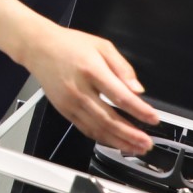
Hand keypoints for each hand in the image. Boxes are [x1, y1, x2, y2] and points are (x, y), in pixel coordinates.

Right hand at [19, 22, 155, 153]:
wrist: (39, 48)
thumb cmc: (70, 45)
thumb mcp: (102, 46)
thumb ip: (122, 68)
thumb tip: (137, 89)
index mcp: (91, 70)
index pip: (120, 96)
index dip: (139, 111)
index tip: (153, 118)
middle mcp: (79, 90)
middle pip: (109, 119)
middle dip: (131, 134)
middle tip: (147, 142)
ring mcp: (70, 103)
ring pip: (97, 129)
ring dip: (118, 141)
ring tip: (135, 148)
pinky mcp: (64, 110)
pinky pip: (85, 129)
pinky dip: (102, 138)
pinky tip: (115, 142)